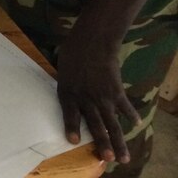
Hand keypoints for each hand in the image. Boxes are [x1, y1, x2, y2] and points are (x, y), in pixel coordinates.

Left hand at [56, 18, 138, 165]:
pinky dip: (131, 115)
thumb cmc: (72, 52)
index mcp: (68, 92)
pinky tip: (137, 124)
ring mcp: (102, 97)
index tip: (74, 141)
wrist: (92, 41)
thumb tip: (71, 96)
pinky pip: (125, 107)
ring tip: (123, 157)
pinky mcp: (116, 92)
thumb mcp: (63, 71)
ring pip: (112, 124)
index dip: (71, 127)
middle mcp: (85, 98)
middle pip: (95, 125)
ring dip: (119, 141)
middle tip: (106, 159)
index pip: (69, 114)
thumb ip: (68, 87)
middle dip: (101, 144)